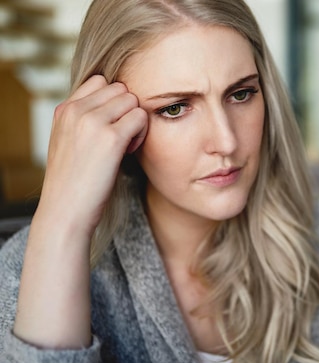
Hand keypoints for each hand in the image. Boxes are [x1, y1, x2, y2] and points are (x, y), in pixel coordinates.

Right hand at [38, 75, 146, 235]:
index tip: (111, 125)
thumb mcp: (70, 141)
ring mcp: (92, 122)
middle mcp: (76, 110)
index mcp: (64, 109)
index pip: (100, 81)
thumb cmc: (74, 181)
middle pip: (121, 89)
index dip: (113, 101)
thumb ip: (84, 120)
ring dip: (136, 122)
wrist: (66, 210)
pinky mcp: (110, 138)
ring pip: (132, 101)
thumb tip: (117, 104)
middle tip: (122, 138)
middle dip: (127, 111)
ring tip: (125, 145)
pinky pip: (141, 118)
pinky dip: (142, 134)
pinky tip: (129, 152)